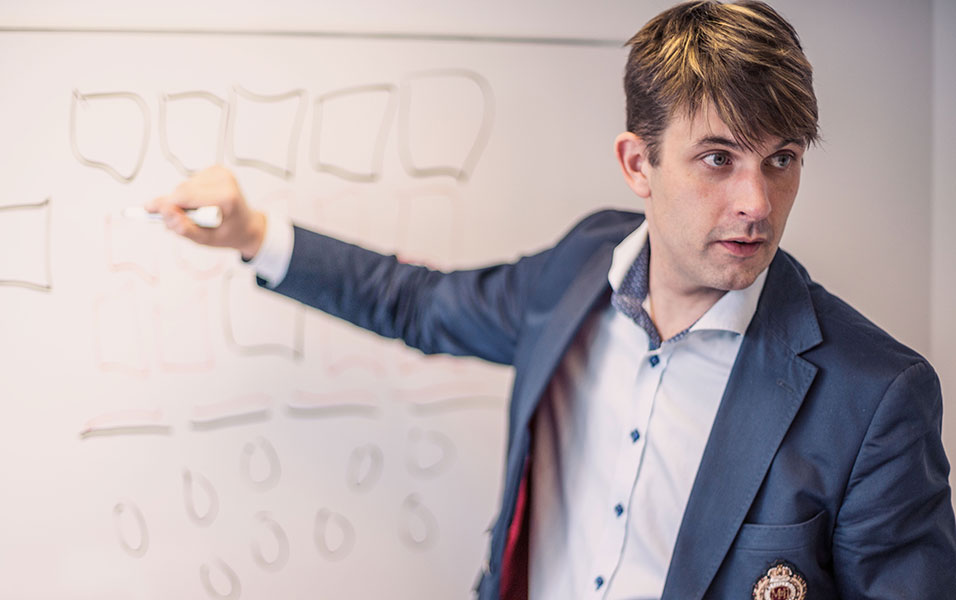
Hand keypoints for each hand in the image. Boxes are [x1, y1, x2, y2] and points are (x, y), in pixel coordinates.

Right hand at [147, 165, 265, 259]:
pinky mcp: (216, 170)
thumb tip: (165, 214)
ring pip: (184, 186)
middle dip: (172, 206)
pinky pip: (190, 183)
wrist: (248, 225)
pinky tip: (200, 205)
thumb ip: (185, 229)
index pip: (186, 196)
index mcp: (226, 197)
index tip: (147, 208)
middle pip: (182, 189)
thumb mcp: (207, 240)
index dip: (165, 203)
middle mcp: (224, 179)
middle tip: (172, 222)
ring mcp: (221, 172)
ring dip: (182, 202)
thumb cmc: (229, 233)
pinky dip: (189, 195)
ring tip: (196, 216)